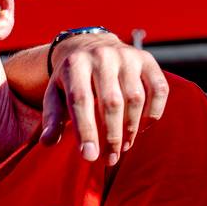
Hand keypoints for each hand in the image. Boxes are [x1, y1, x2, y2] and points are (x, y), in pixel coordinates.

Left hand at [41, 31, 168, 164]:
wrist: (89, 46)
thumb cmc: (70, 80)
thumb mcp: (54, 94)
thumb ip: (52, 118)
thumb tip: (47, 142)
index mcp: (75, 64)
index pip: (81, 101)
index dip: (86, 131)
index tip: (89, 157)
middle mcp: (102, 56)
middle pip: (111, 102)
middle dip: (111, 136)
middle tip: (110, 159)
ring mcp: (127, 56)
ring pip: (135, 98)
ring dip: (131, 128)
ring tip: (123, 147)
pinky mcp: (147, 60)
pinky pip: (159, 89)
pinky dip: (154, 112)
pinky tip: (143, 127)